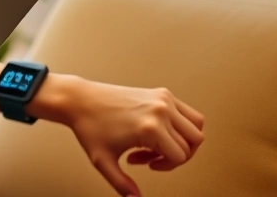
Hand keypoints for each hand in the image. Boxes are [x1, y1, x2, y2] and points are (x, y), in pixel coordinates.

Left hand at [62, 79, 204, 196]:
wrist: (80, 100)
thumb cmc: (89, 127)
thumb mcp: (103, 161)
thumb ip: (121, 184)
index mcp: (150, 127)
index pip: (180, 156)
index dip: (166, 166)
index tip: (145, 163)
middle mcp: (160, 110)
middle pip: (193, 142)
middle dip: (176, 155)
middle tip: (151, 155)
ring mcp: (163, 98)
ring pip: (196, 126)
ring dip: (183, 140)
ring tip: (158, 143)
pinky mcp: (161, 92)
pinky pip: (187, 113)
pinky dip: (181, 126)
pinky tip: (158, 131)